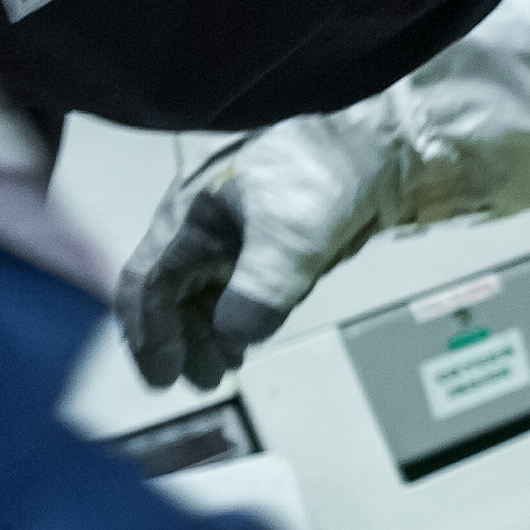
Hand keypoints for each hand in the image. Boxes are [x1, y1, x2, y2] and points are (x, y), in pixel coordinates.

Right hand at [110, 107, 402, 388]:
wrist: (382, 147)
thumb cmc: (324, 179)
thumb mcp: (290, 238)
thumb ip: (258, 291)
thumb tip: (234, 337)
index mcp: (188, 215)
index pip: (146, 283)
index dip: (147, 334)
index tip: (162, 379)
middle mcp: (200, 223)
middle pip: (169, 292)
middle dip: (181, 340)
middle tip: (205, 382)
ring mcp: (233, 230)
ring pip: (201, 291)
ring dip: (206, 333)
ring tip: (226, 369)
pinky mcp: (265, 238)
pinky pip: (233, 285)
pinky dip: (232, 316)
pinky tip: (246, 340)